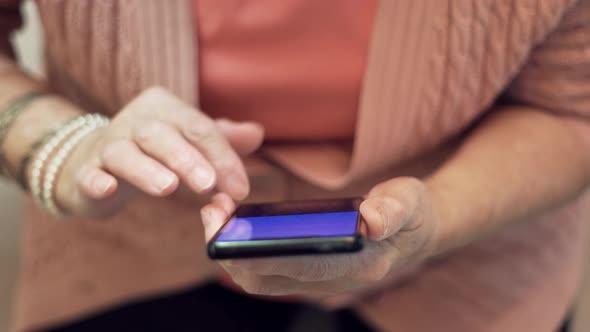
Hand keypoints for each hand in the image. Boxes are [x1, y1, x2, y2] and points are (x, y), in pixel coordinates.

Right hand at [53, 87, 263, 217]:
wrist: (96, 159)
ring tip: (167, 187)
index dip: (222, 157)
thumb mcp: (189, 140)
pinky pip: (89, 173)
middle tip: (208, 185)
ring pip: (125, 152)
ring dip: (146, 168)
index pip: (198, 128)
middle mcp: (135, 121)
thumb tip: (257, 132)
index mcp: (165, 108)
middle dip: (187, 159)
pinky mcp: (85, 171)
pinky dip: (96, 180)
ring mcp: (107, 145)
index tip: (240, 189)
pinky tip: (106, 188)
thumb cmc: (155, 150)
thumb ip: (222, 138)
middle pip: (161, 135)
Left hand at [200, 177, 440, 297]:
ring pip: (260, 279)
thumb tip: (373, 220)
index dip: (259, 251)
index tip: (230, 225)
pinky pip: (266, 270)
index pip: (298, 267)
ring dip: (232, 251)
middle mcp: (332, 281)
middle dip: (230, 251)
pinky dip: (243, 250)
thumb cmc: (411, 215)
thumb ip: (395, 210)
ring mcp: (318, 281)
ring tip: (217, 212)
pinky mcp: (308, 272)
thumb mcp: (411, 202)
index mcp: (357, 266)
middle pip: (266, 280)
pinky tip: (235, 222)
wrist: (416, 234)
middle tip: (213, 211)